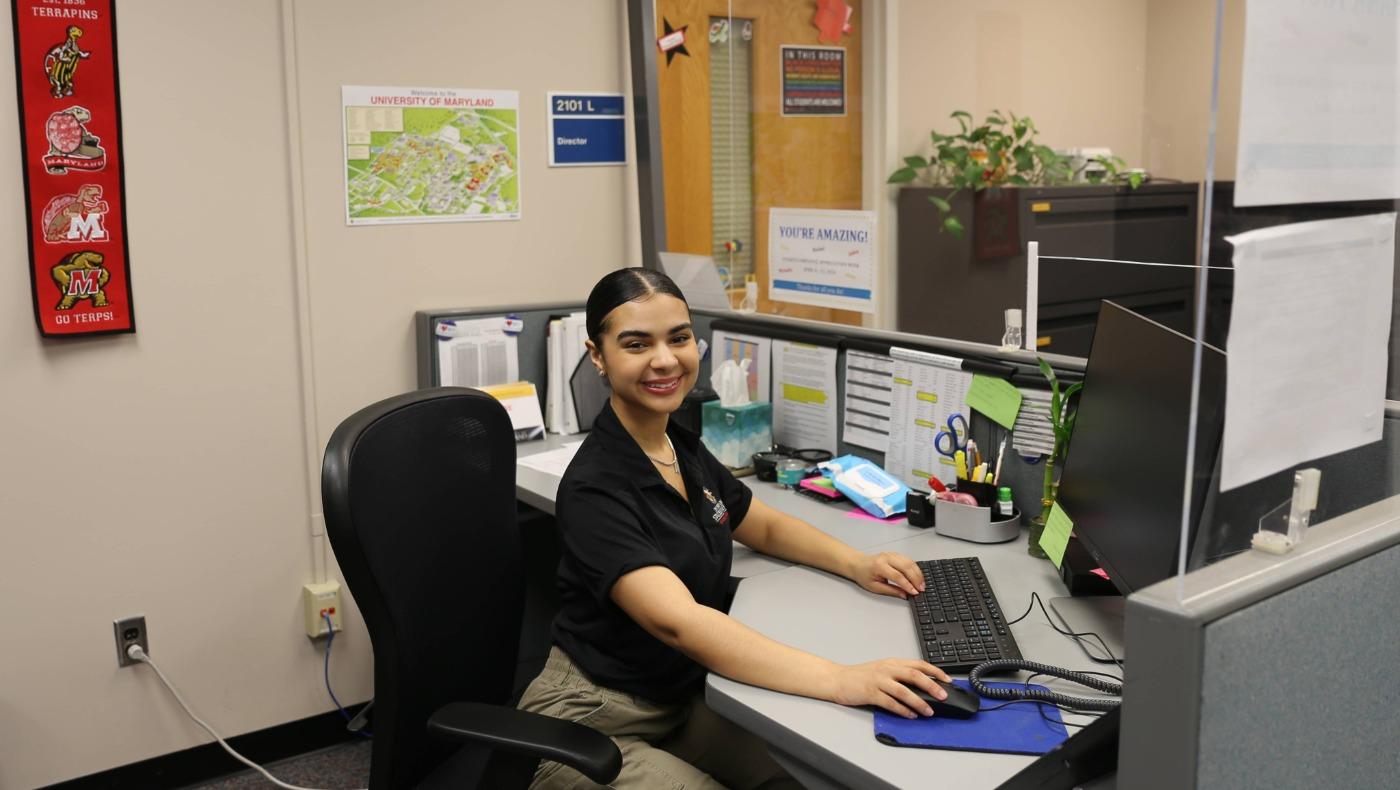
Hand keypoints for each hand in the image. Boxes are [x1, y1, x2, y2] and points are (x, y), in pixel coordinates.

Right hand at [828, 659, 951, 718]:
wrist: (838, 679)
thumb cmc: (861, 676)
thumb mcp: (883, 670)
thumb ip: (900, 674)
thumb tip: (923, 686)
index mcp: (892, 662)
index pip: (918, 664)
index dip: (935, 671)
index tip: (947, 680)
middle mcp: (887, 669)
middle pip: (914, 675)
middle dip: (931, 685)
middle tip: (943, 695)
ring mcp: (878, 681)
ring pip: (903, 690)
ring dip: (918, 701)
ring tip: (929, 711)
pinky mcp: (870, 693)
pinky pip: (890, 702)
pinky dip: (902, 710)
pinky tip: (910, 715)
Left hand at [848, 551, 925, 598]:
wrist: (858, 564)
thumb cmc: (864, 575)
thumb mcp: (875, 587)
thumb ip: (891, 591)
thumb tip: (905, 595)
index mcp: (879, 566)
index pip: (897, 576)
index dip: (908, 585)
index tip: (915, 592)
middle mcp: (886, 558)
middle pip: (906, 567)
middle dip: (916, 578)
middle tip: (921, 588)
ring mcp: (892, 554)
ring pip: (909, 562)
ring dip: (918, 573)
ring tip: (922, 584)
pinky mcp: (895, 554)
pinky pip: (908, 559)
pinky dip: (915, 568)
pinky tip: (918, 575)